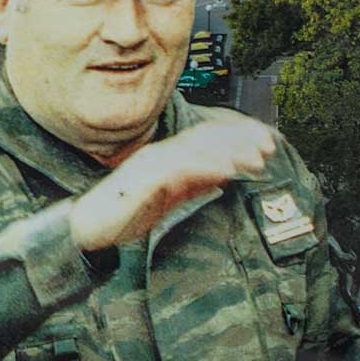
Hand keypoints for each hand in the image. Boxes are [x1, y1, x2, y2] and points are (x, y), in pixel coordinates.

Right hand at [68, 113, 276, 251]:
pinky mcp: (145, 177)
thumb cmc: (124, 212)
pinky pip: (180, 167)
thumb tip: (223, 177)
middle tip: (270, 145)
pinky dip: (206, 166)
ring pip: (198, 148)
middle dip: (241, 138)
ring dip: (230, 151)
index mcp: (166, 156)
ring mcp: (152, 162)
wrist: (89, 224)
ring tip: (257, 158)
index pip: (207, 137)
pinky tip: (227, 170)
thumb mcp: (169, 198)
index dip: (238, 136)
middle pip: (207, 136)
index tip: (266, 142)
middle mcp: (160, 152)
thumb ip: (193, 185)